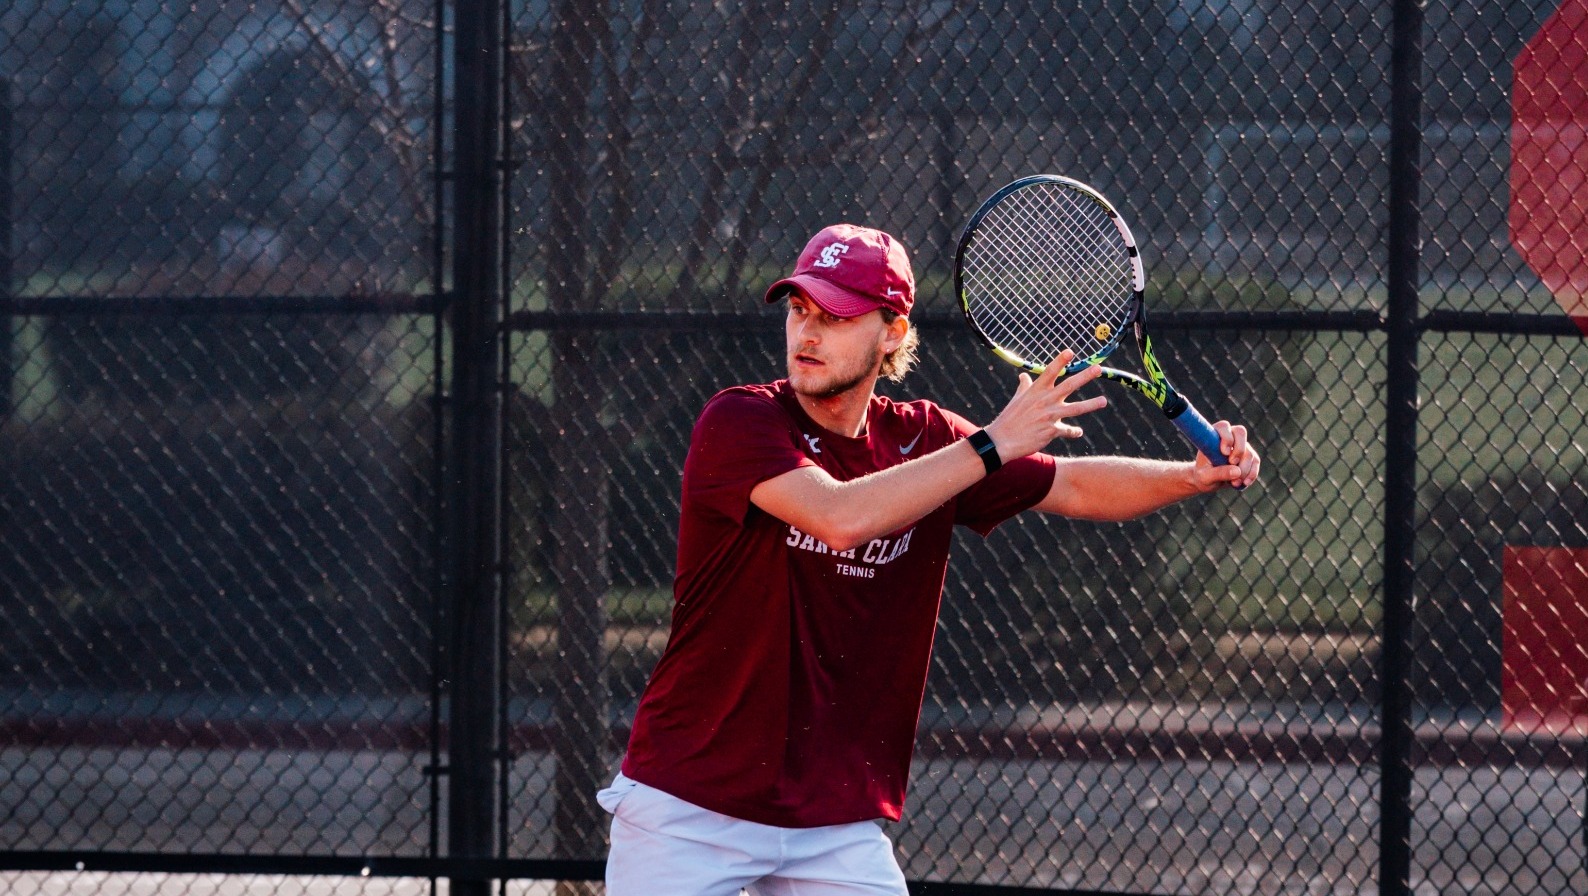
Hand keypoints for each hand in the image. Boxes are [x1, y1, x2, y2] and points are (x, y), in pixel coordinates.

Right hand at [981, 351, 1108, 462]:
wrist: (1002, 441)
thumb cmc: (1009, 418)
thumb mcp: (1017, 400)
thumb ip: (1025, 387)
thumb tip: (1024, 375)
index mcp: (1036, 391)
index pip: (1049, 372)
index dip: (1060, 361)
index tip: (1071, 351)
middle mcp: (1044, 401)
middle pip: (1068, 386)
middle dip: (1085, 376)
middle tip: (1098, 368)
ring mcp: (1049, 416)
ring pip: (1075, 408)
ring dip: (1091, 404)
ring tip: (1103, 401)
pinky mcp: (1051, 431)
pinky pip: (1067, 430)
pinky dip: (1074, 431)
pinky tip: (1077, 432)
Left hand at [1193, 421, 1259, 489]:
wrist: (1209, 481)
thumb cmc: (1203, 475)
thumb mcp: (1205, 477)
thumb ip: (1218, 473)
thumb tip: (1237, 471)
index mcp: (1214, 436)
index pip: (1223, 427)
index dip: (1227, 437)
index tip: (1224, 453)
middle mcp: (1230, 437)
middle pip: (1240, 432)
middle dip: (1239, 450)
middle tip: (1232, 463)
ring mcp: (1241, 446)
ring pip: (1249, 451)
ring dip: (1244, 469)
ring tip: (1233, 483)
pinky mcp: (1250, 456)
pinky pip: (1256, 461)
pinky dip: (1251, 473)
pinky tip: (1244, 483)